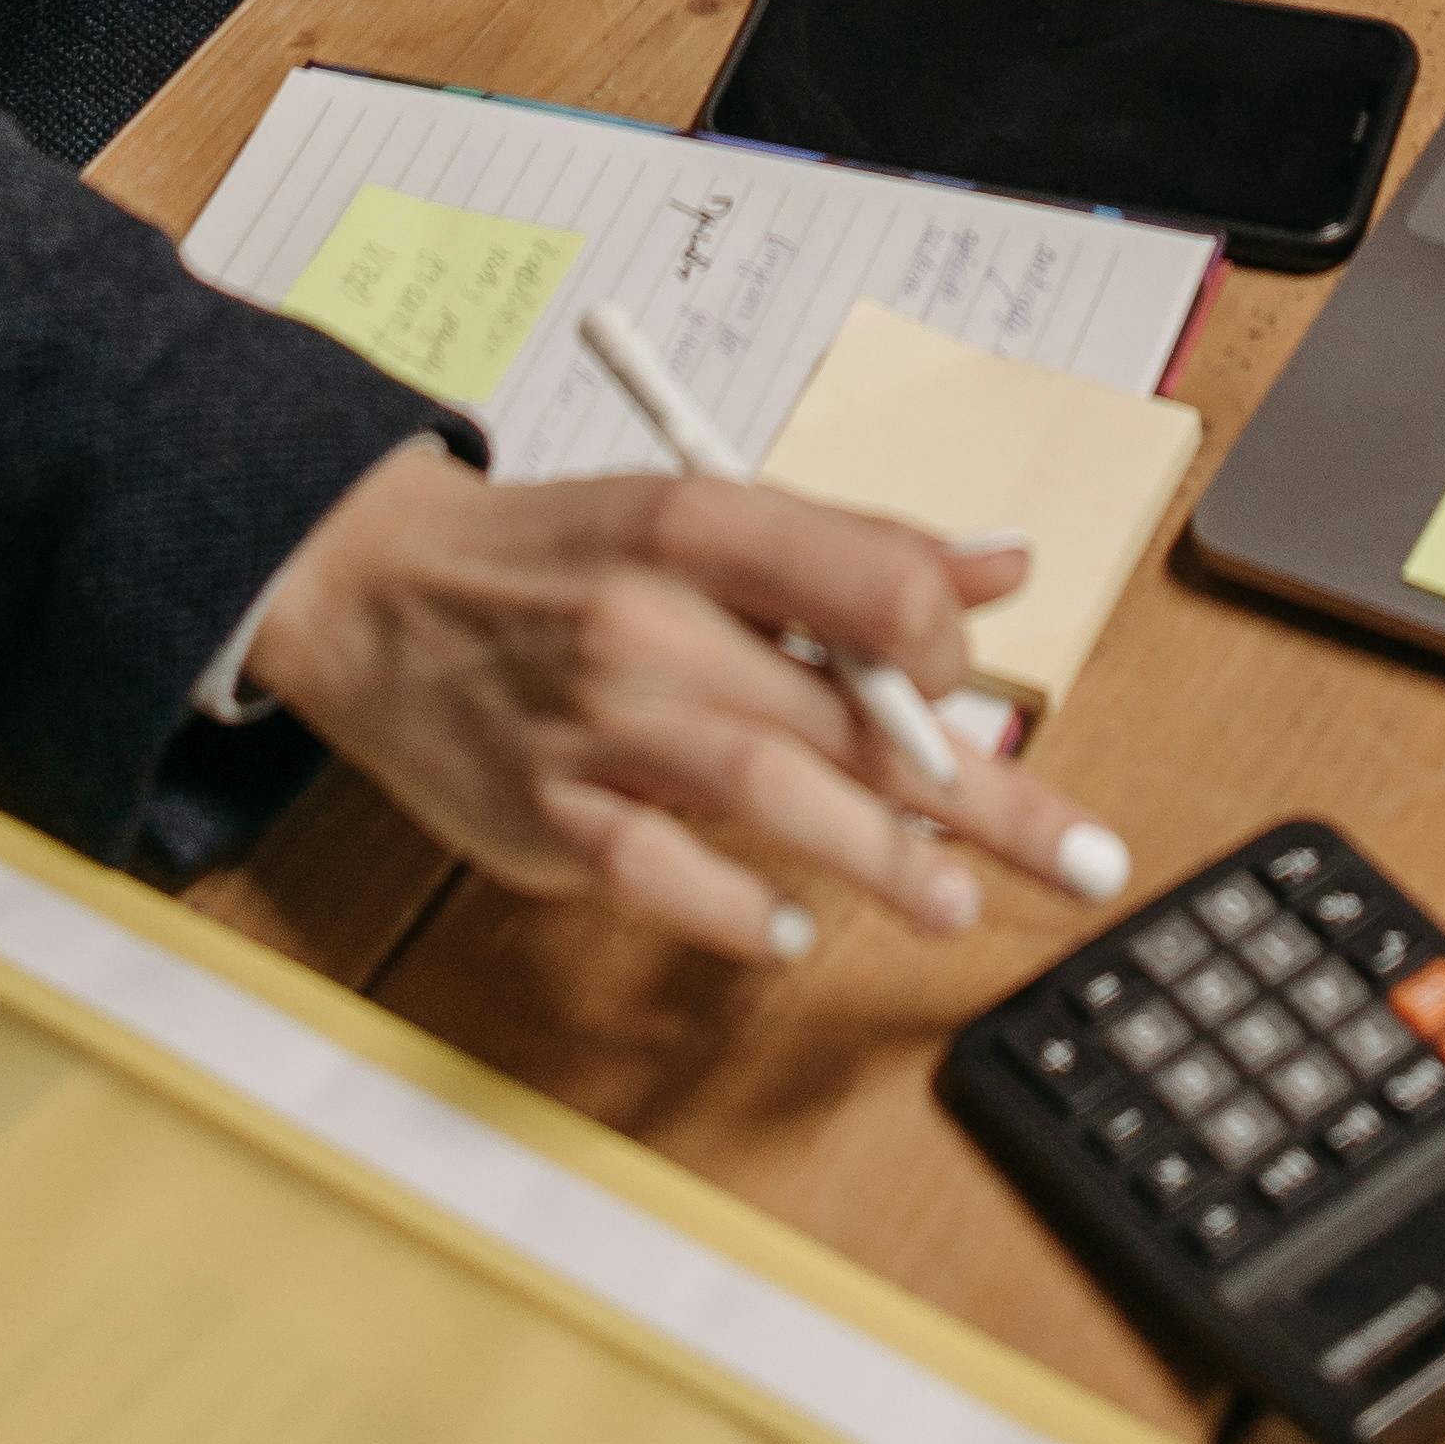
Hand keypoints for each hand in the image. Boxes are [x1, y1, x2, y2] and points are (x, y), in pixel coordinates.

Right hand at [245, 439, 1122, 950]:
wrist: (372, 589)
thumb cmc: (558, 559)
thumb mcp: (700, 515)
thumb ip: (855, 550)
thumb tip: (1004, 566)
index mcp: (700, 523)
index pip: (868, 583)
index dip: (949, 644)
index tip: (984, 689)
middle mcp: (650, 619)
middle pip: (845, 712)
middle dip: (977, 792)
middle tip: (1072, 856)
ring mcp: (592, 722)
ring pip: (766, 790)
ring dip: (878, 856)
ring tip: (952, 902)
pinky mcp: (541, 812)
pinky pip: (657, 874)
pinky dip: (732, 907)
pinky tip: (788, 928)